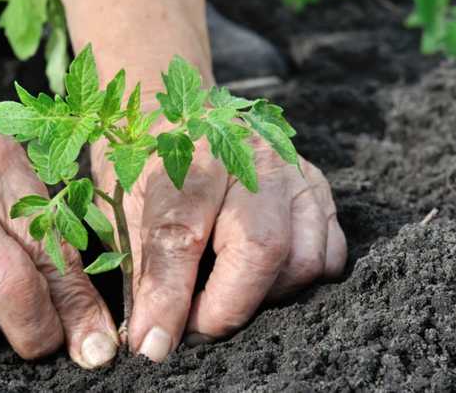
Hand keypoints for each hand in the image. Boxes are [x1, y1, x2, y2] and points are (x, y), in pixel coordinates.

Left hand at [91, 117, 346, 361]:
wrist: (182, 112)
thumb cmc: (148, 160)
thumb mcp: (126, 203)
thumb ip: (143, 266)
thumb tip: (151, 340)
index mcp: (188, 152)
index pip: (181, 234)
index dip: (168, 298)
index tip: (153, 344)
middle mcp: (249, 154)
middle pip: (261, 247)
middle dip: (227, 307)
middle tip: (194, 327)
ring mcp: (292, 169)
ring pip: (303, 257)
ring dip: (265, 296)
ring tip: (227, 294)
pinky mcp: (318, 185)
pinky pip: (329, 251)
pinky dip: (300, 279)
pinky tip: (264, 277)